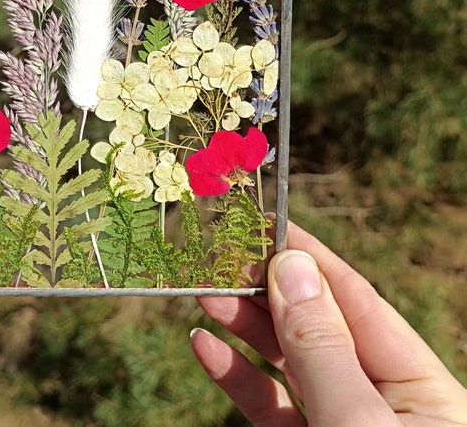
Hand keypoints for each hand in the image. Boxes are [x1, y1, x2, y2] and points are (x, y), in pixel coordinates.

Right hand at [191, 221, 466, 424]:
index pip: (358, 302)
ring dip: (244, 328)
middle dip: (266, 291)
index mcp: (424, 390)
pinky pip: (270, 405)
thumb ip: (321, 345)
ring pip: (289, 364)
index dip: (309, 257)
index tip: (263, 222)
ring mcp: (342, 424)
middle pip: (317, 327)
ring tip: (205, 294)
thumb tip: (292, 264)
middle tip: (221, 256)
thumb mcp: (357, 420)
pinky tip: (205, 347)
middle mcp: (384, 402)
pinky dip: (237, 376)